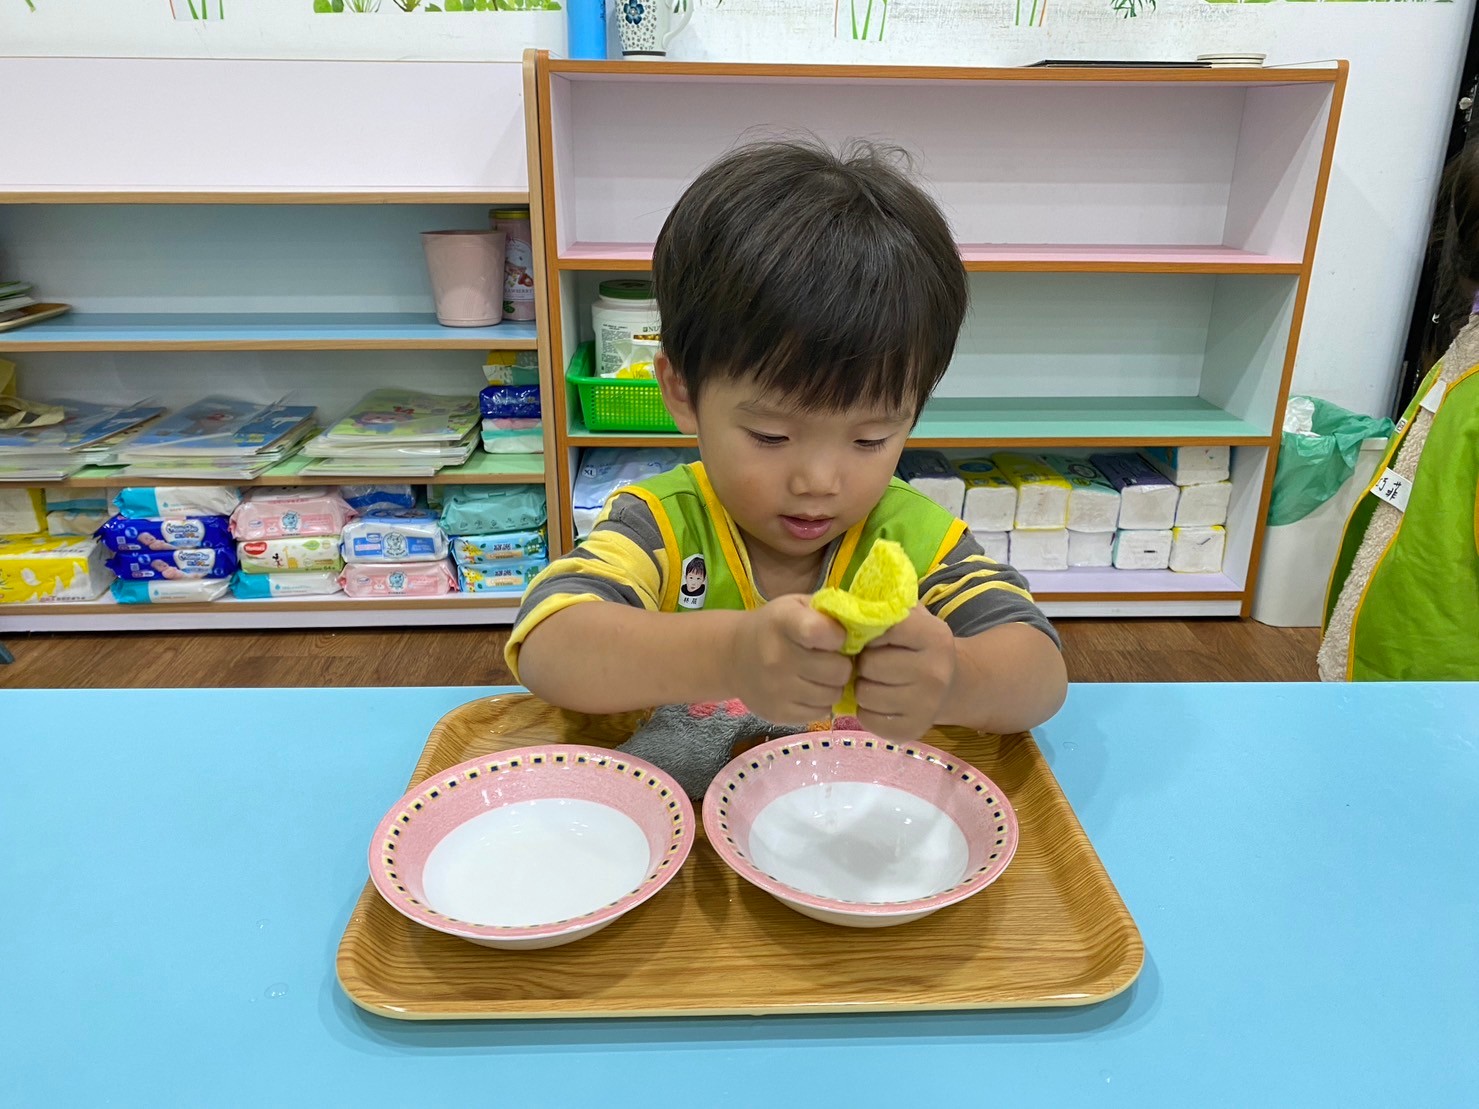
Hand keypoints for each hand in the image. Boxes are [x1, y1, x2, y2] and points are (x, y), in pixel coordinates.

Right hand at [728, 595, 850, 724]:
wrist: (733, 656)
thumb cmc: (775, 626)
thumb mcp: (795, 605)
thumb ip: (827, 611)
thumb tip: (865, 626)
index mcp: (783, 623)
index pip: (818, 632)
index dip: (838, 636)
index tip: (837, 636)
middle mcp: (777, 657)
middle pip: (838, 670)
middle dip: (842, 664)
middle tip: (832, 659)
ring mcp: (777, 689)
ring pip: (833, 695)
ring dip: (833, 685)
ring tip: (821, 675)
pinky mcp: (778, 713)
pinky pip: (821, 713)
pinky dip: (821, 702)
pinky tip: (809, 689)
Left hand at [854, 605, 956, 740]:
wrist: (952, 683)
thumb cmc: (918, 645)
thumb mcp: (911, 617)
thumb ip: (884, 608)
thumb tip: (846, 610)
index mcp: (934, 636)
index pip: (883, 628)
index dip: (871, 632)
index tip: (876, 637)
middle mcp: (935, 672)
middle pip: (870, 665)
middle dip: (864, 662)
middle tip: (873, 662)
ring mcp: (927, 705)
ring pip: (865, 694)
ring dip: (863, 686)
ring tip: (876, 681)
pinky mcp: (912, 730)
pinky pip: (867, 719)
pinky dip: (866, 710)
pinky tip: (880, 702)